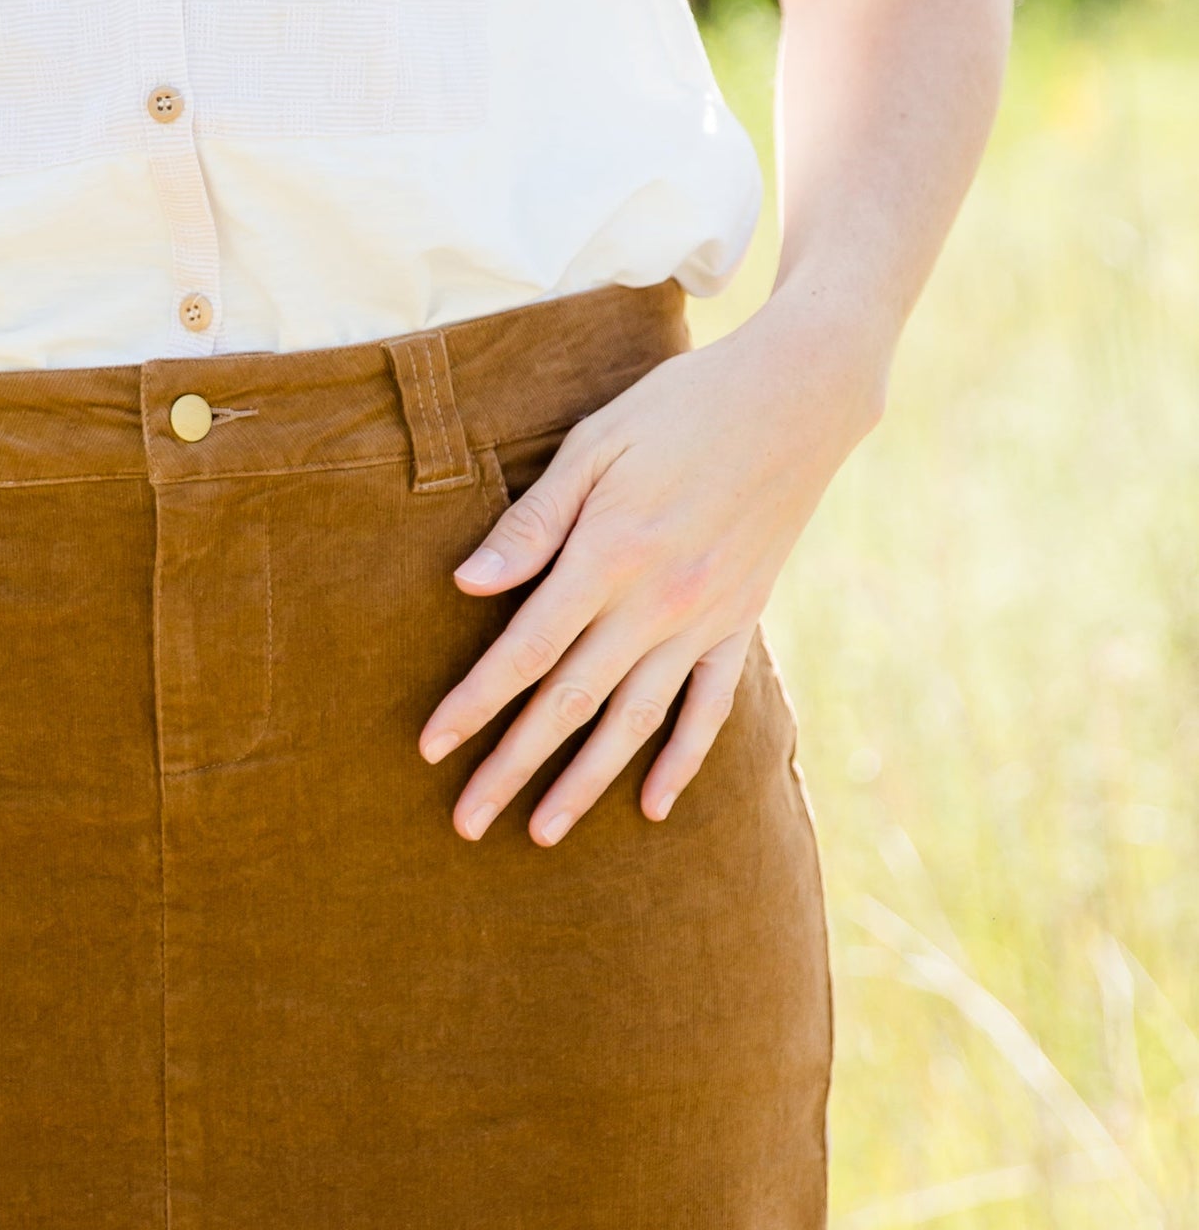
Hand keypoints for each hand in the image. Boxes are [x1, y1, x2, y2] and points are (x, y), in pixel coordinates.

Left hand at [418, 296, 882, 843]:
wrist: (799, 396)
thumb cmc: (680, 408)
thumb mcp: (595, 445)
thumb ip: (534, 522)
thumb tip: (468, 584)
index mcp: (609, 555)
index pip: (525, 651)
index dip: (474, 705)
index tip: (431, 749)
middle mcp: (657, 602)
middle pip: (569, 703)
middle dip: (513, 768)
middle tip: (465, 823)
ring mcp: (705, 619)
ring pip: (635, 721)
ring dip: (586, 782)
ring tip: (541, 833)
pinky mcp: (742, 620)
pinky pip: (710, 707)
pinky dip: (683, 758)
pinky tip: (654, 805)